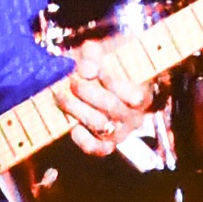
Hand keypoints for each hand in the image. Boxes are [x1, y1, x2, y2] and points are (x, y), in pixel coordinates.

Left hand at [57, 38, 163, 154]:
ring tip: (61, 95)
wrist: (86, 86)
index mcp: (141, 96)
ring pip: (100, 125)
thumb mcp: (98, 54)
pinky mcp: (104, 146)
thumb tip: (87, 70)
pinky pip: (94, 147)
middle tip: (72, 81)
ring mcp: (120, 134)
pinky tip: (73, 124)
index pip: (135, 95)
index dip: (113, 82)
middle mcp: (134, 118)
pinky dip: (81, 136)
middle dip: (88, 92)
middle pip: (113, 107)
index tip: (94, 70)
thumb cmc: (98, 68)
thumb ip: (93, 55)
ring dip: (77, 108)